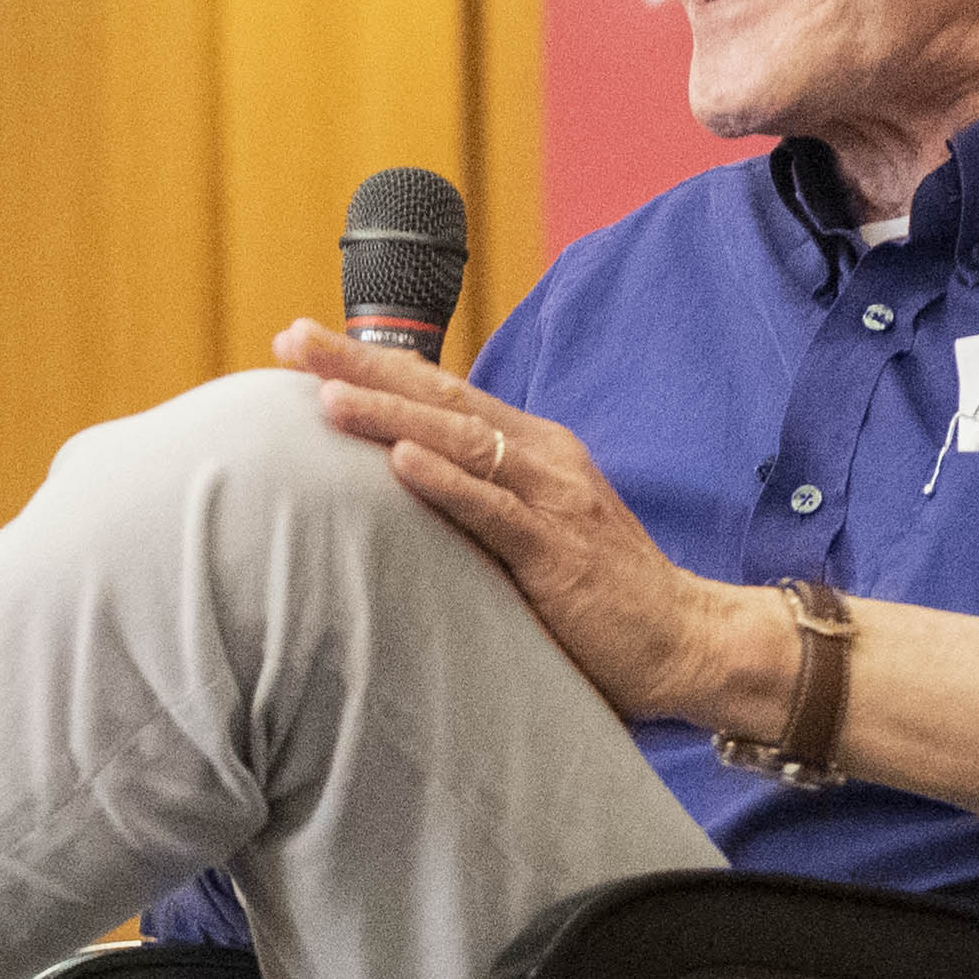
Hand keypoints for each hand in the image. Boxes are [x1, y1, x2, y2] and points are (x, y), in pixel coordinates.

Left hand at [277, 322, 745, 721]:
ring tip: (325, 395)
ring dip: (389, 416)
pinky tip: (400, 461)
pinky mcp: (557, 551)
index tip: (301, 343)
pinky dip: (446, 483)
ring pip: (459, 443)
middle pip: (438, 397)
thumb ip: (479, 500)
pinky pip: (494, 510)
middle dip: (359, 365)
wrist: (686, 639)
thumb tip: (399, 486)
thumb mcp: (534, 526)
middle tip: (292, 339)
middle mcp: (540, 457)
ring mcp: (551, 499)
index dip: (370, 362)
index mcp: (531, 446)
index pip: (439, 390)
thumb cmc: (601, 591)